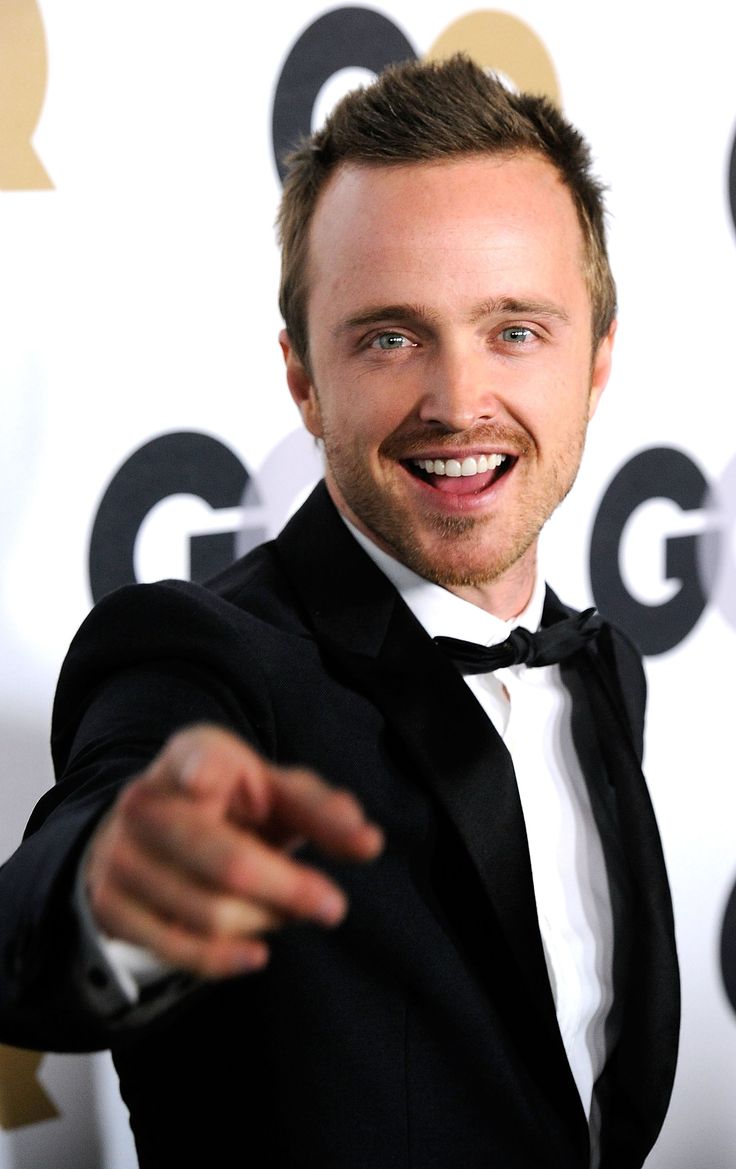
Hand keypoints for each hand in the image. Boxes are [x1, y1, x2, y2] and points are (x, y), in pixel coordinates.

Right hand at [85, 725, 383, 978]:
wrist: (145, 830)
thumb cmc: (227, 806)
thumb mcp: (273, 792)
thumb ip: (320, 810)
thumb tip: (368, 841)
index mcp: (193, 755)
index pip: (197, 761)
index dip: (199, 771)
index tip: (201, 779)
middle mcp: (146, 802)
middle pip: (228, 862)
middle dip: (289, 889)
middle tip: (335, 906)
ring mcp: (121, 856)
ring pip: (211, 914)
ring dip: (265, 921)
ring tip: (284, 910)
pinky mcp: (110, 906)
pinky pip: (176, 949)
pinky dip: (225, 960)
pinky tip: (257, 954)